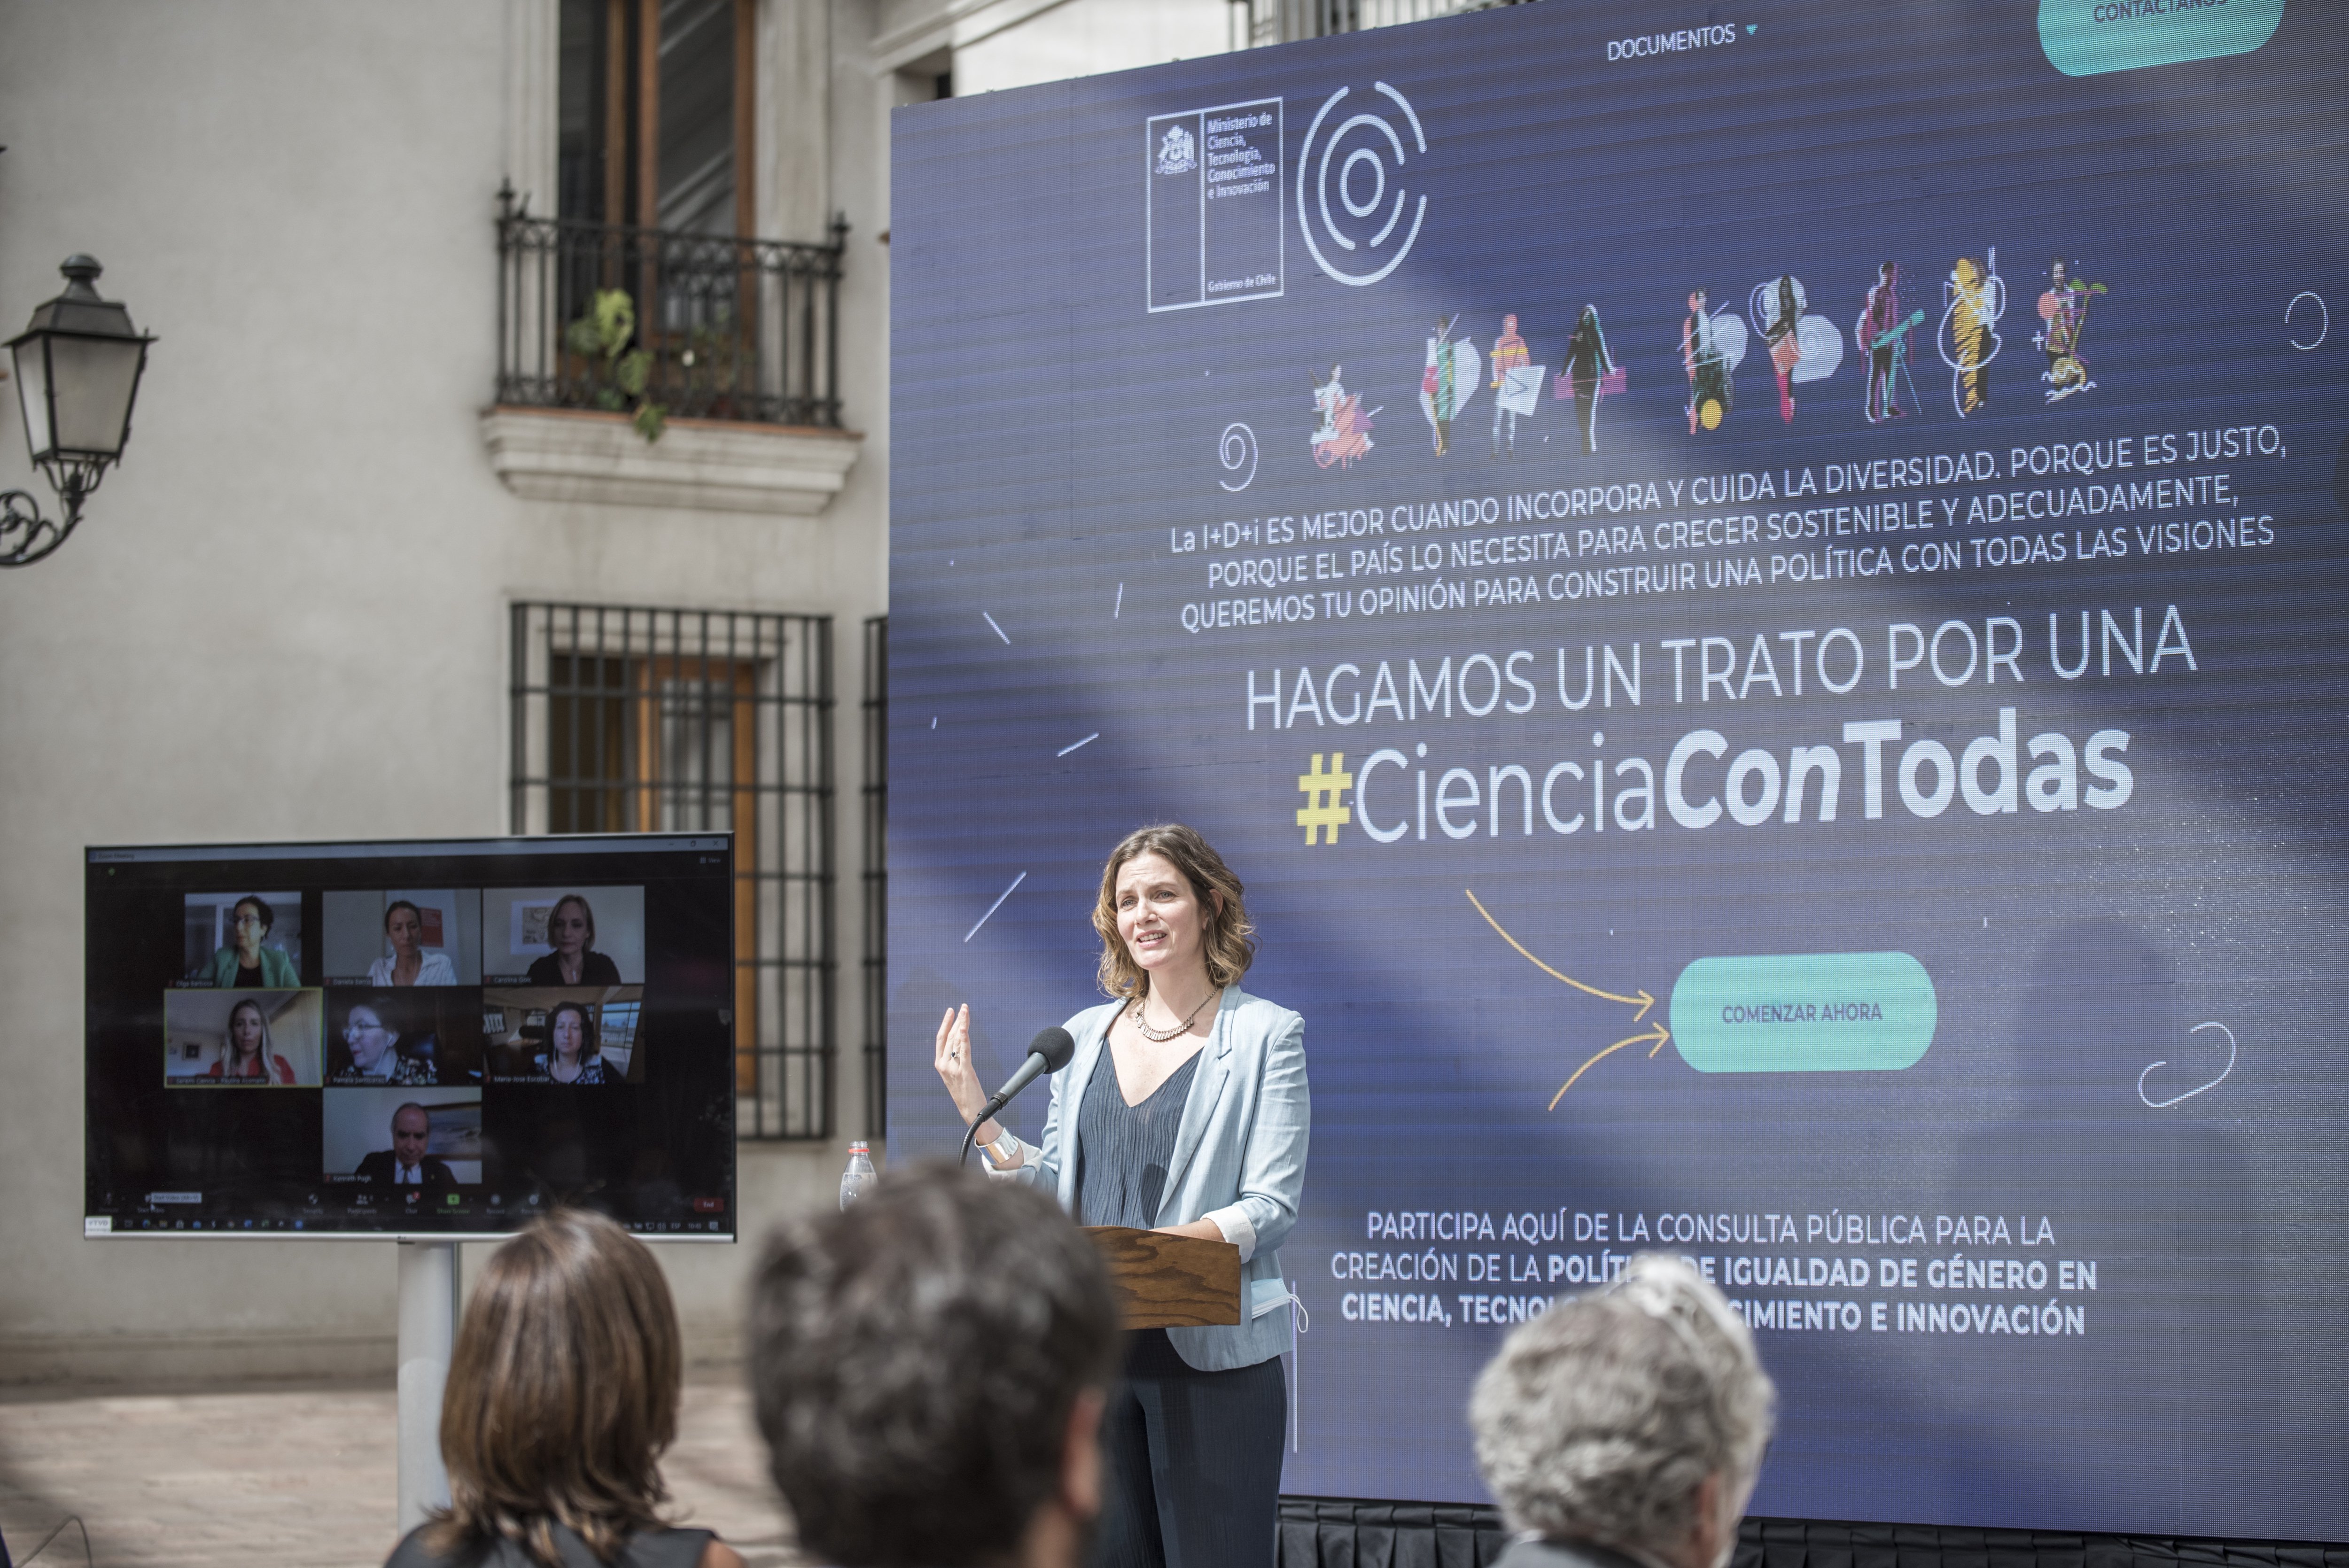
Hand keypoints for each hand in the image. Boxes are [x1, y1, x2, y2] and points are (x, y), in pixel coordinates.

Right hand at [933, 1005, 990, 1131]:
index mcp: (940, 1064)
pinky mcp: (964, 1071)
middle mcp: (943, 1065)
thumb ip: (955, 1059)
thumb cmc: (965, 1093)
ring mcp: (952, 1068)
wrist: (971, 1111)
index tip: (952, 1011)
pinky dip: (964, 1038)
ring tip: (966, 1011)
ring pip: (957, 1040)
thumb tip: (960, 1043)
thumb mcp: (956, 1074)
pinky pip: (964, 1051)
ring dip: (962, 1023)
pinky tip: (964, 1028)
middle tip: (963, 1007)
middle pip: (950, 1036)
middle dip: (957, 1019)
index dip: (946, 1023)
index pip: (941, 1038)